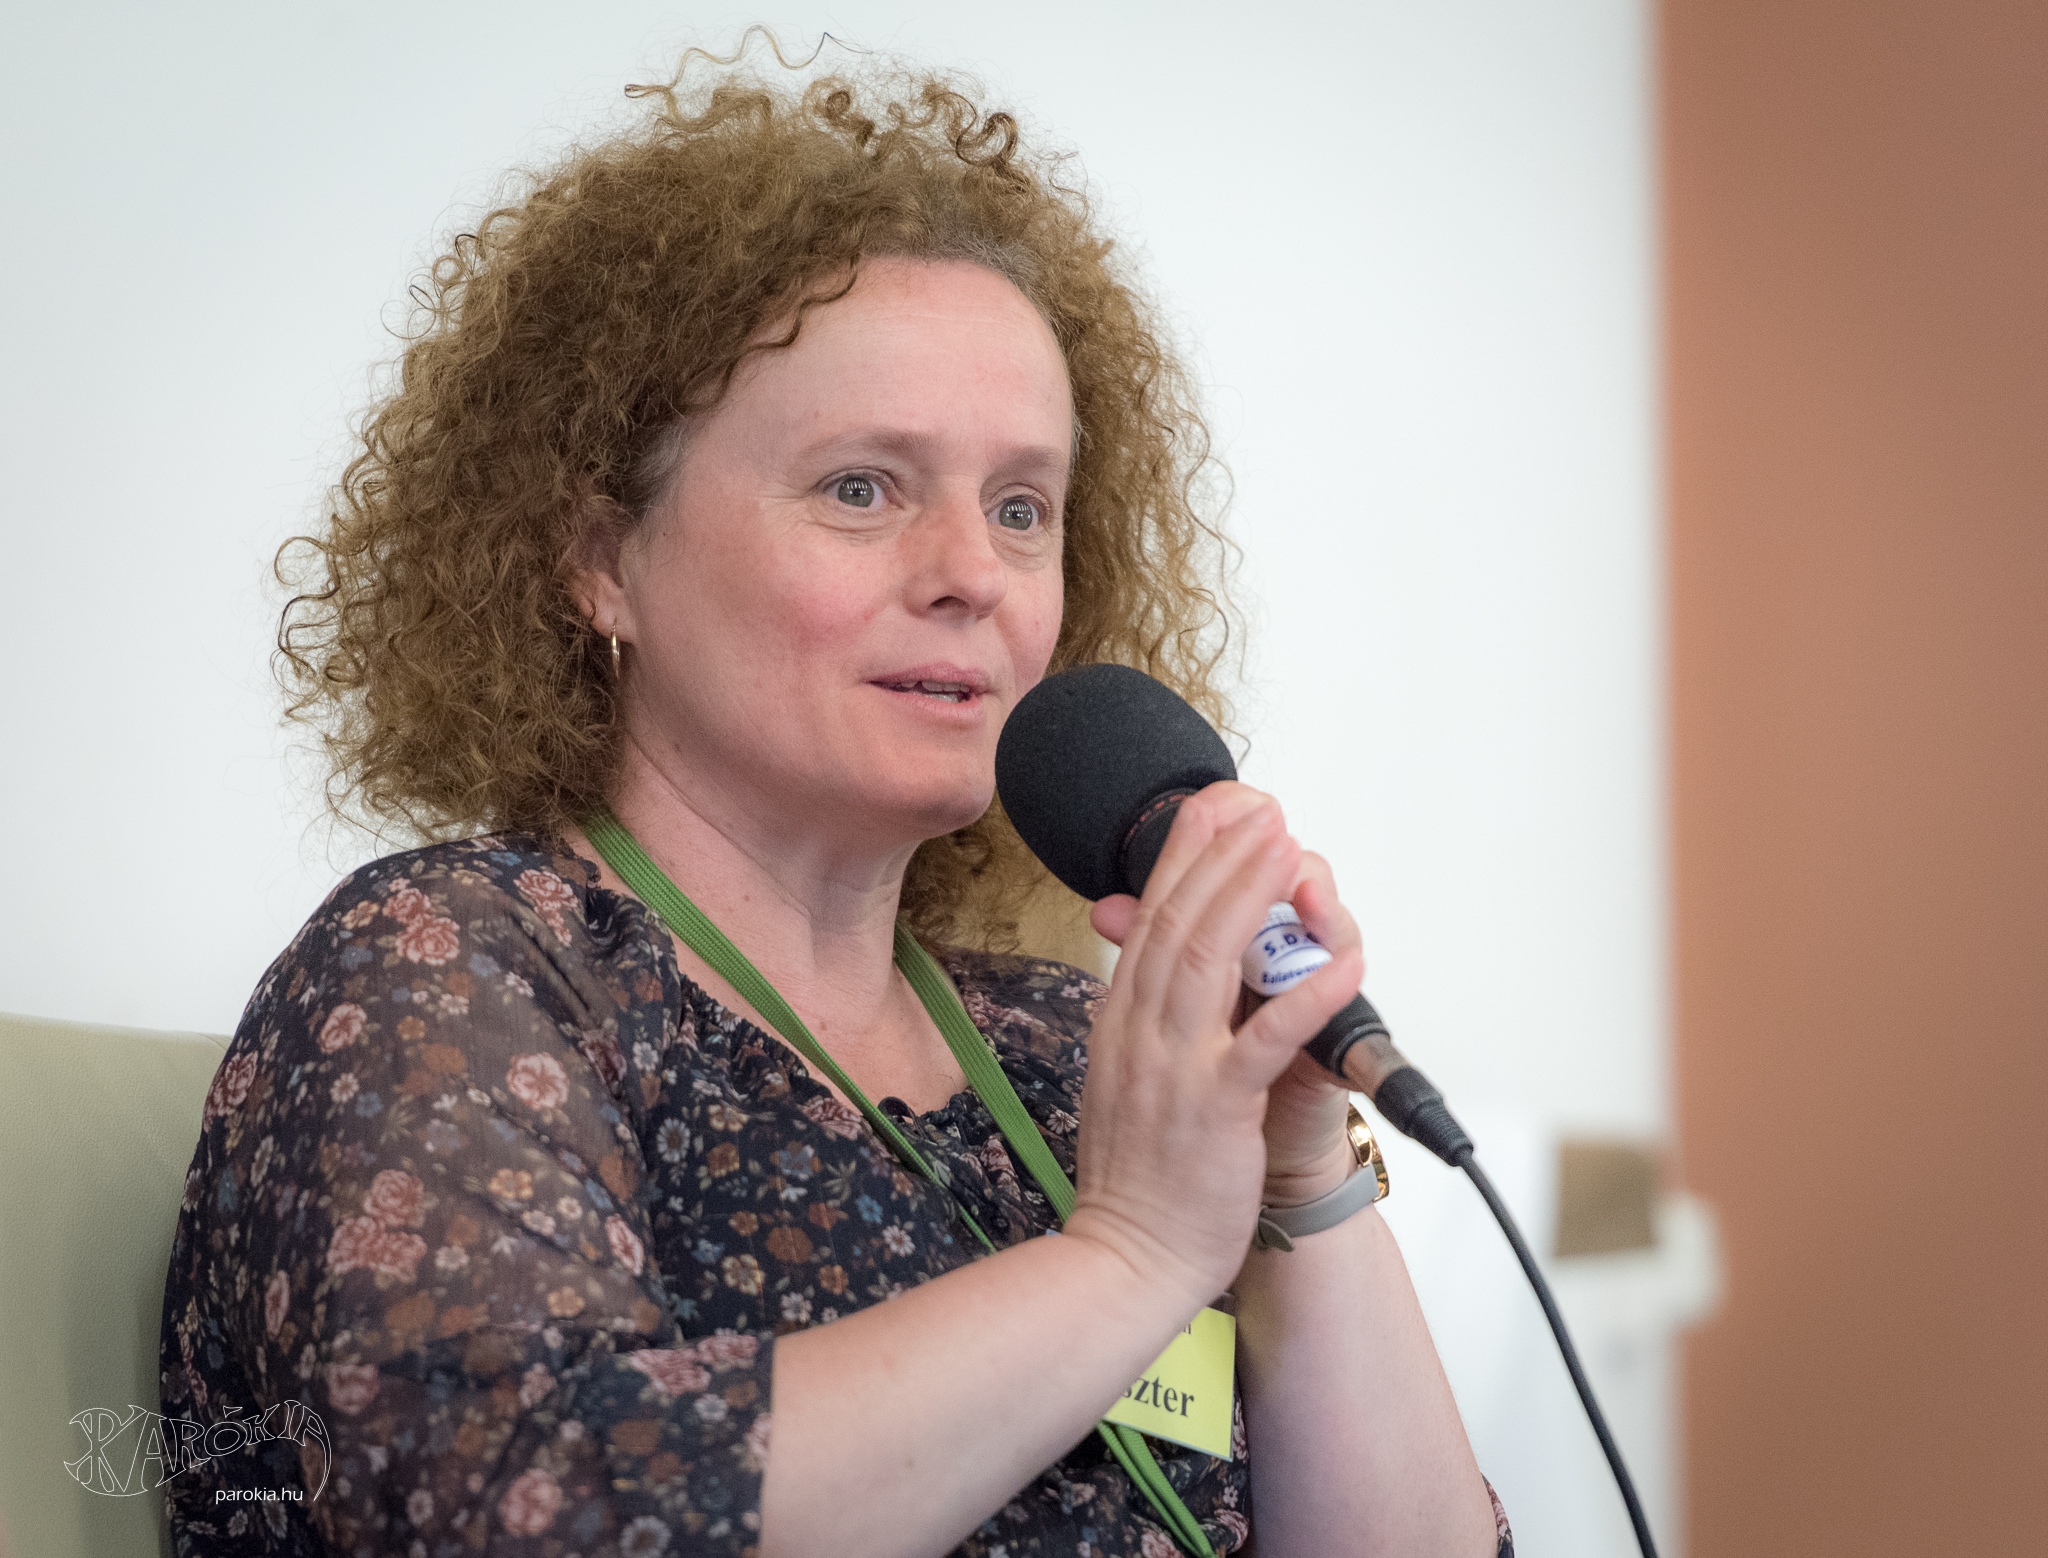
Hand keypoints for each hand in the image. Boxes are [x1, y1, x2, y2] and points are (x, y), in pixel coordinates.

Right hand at [1065, 783, 1364, 1309]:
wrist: (1124, 1258)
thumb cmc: (1136, 1179)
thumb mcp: (1123, 1080)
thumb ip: (1140, 1022)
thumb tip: (1149, 973)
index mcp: (1122, 1022)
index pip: (1150, 921)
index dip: (1182, 860)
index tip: (1210, 811)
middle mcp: (1141, 1030)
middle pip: (1181, 922)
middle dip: (1223, 857)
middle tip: (1262, 807)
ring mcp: (1175, 1065)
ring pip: (1212, 958)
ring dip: (1252, 896)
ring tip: (1287, 845)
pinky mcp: (1216, 1107)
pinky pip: (1266, 1038)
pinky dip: (1306, 994)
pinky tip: (1344, 959)